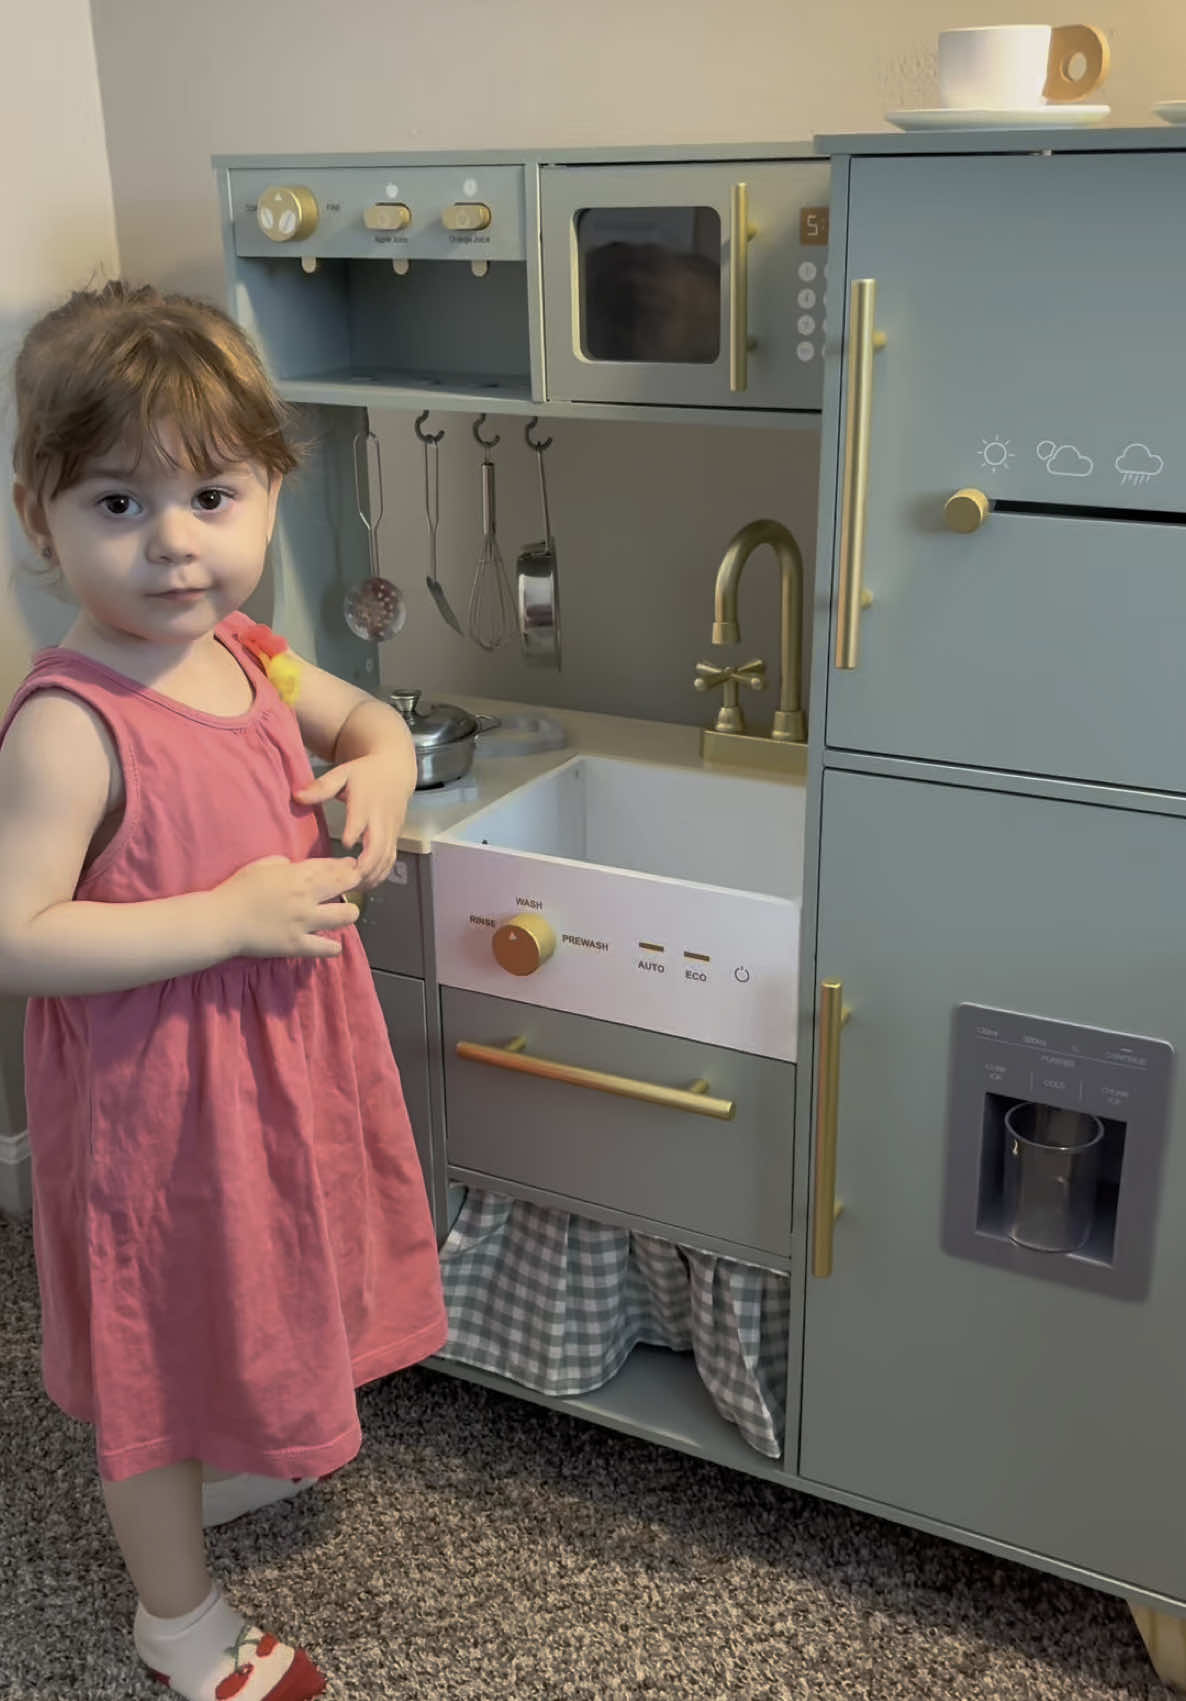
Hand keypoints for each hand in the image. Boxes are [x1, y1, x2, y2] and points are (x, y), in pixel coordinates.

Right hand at [217, 856, 360, 959]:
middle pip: (342, 885)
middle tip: (357, 885)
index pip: (329, 867)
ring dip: (350, 913)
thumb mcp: (259, 866)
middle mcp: (305, 896)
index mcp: (295, 875)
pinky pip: (326, 947)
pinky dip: (333, 947)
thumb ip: (280, 863)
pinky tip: (334, 945)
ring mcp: (304, 921)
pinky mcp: (297, 944)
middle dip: (354, 883)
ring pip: (344, 916)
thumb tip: (292, 865)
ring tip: (348, 914)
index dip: (345, 866)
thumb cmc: (237, 891)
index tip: (353, 866)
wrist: (222, 921)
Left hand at [294, 755, 412, 888]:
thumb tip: (297, 796)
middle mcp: (381, 820)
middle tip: (345, 882)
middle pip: (378, 848)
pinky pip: (390, 861)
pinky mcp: (395, 838)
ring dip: (371, 876)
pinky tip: (365, 885)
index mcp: (366, 803)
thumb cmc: (364, 774)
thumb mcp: (342, 774)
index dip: (354, 833)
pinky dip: (380, 876)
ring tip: (351, 889)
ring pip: (385, 859)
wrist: (395, 772)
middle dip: (364, 867)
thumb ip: (321, 787)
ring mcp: (391, 831)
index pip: (361, 821)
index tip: (345, 844)